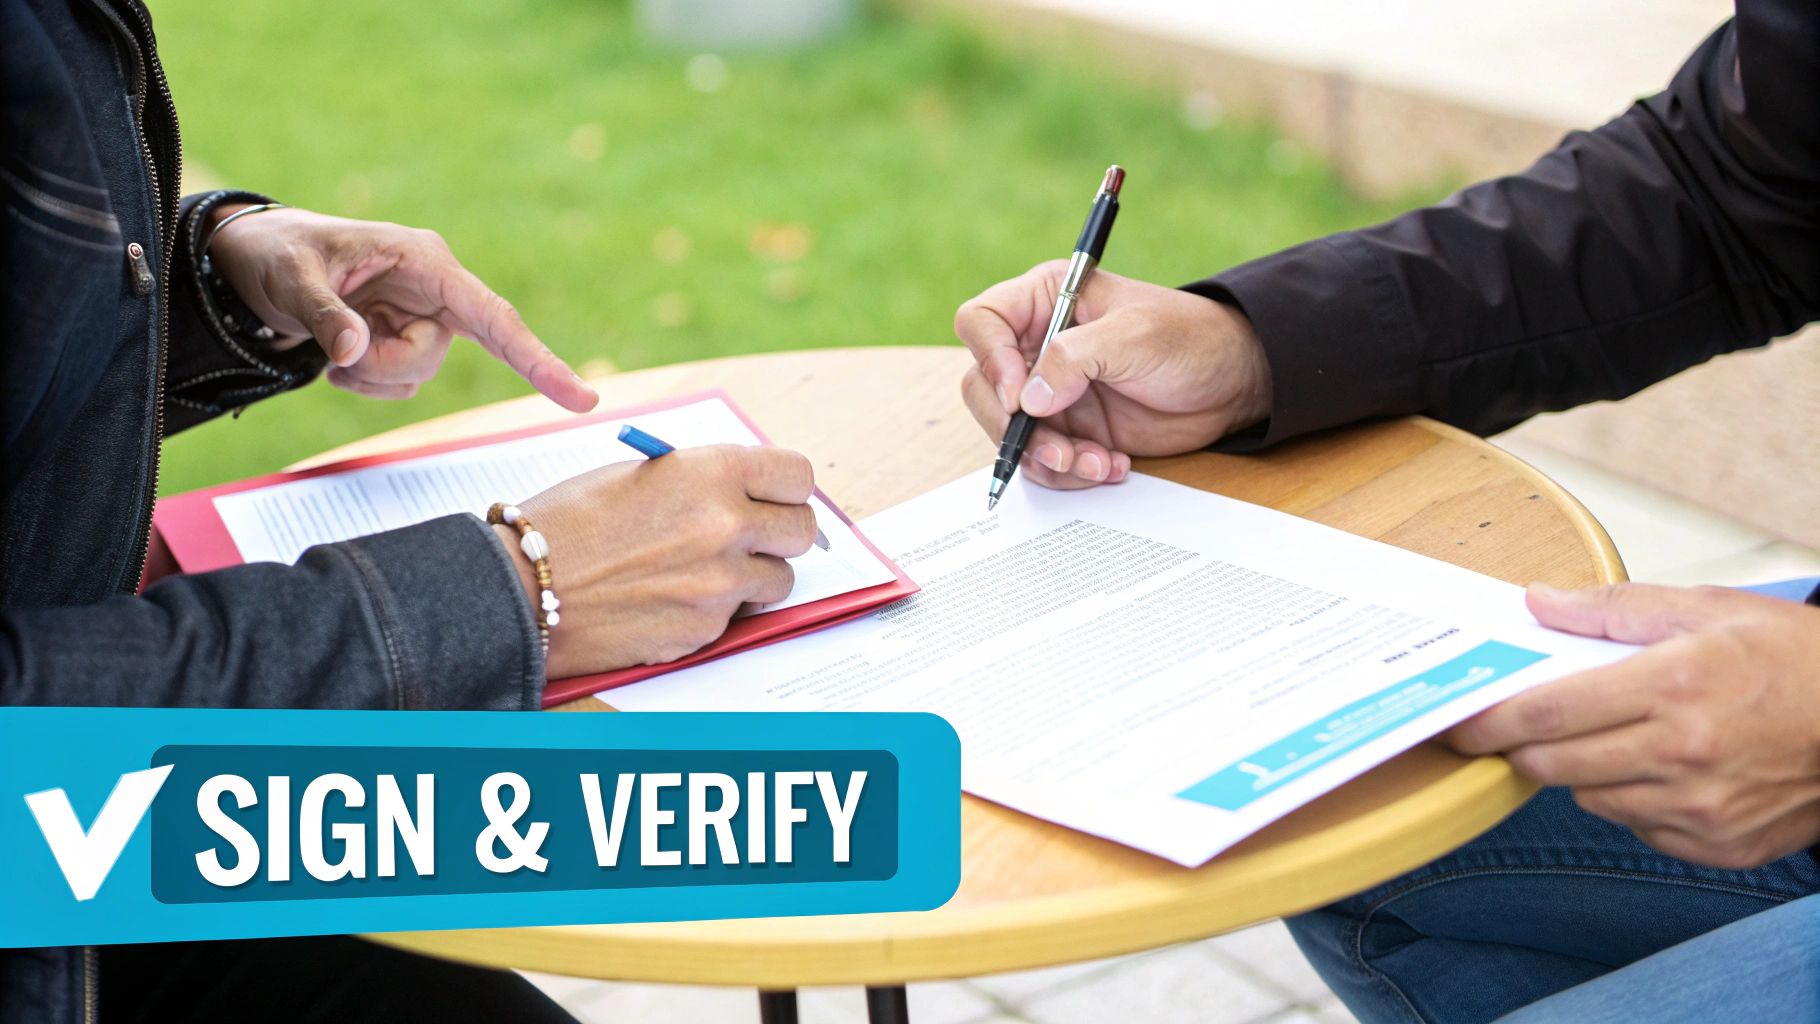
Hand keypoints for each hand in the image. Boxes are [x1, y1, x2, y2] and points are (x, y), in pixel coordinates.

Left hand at [207, 205, 597, 410]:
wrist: (253, 263)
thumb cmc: (276, 254)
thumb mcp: (290, 279)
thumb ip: (325, 316)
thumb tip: (356, 351)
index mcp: (425, 260)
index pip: (494, 318)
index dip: (538, 360)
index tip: (581, 399)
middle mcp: (435, 289)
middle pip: (440, 355)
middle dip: (387, 366)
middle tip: (336, 357)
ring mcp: (422, 316)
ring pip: (420, 374)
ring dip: (372, 376)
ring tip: (332, 351)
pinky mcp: (407, 338)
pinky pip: (403, 383)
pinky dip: (367, 381)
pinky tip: (340, 357)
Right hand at [495, 445, 818, 679]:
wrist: (523, 586)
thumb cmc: (571, 522)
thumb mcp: (643, 474)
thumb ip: (704, 479)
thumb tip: (749, 491)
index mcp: (712, 471)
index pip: (797, 474)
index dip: (788, 488)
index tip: (778, 496)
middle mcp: (727, 524)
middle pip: (802, 530)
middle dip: (781, 533)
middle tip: (755, 536)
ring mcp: (721, 581)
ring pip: (779, 579)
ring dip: (754, 576)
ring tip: (706, 570)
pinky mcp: (708, 627)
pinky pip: (739, 614)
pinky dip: (718, 608)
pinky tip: (675, 596)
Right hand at [954, 260, 1273, 488]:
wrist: (1232, 384)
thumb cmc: (1191, 340)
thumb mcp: (1136, 337)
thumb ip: (1076, 358)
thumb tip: (1027, 399)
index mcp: (1046, 301)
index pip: (982, 321)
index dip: (990, 358)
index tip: (1018, 393)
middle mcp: (1037, 346)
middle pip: (983, 388)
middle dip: (1015, 427)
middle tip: (1057, 449)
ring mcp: (1050, 393)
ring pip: (1010, 433)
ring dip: (1048, 458)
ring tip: (1097, 462)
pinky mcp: (1069, 431)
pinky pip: (1043, 462)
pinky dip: (1072, 473)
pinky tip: (1112, 466)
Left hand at [1444, 582, 1819, 868]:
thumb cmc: (1797, 661)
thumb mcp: (1709, 609)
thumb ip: (1613, 608)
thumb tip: (1539, 603)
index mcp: (1674, 686)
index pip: (1548, 712)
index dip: (1489, 720)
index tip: (1458, 720)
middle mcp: (1683, 755)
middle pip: (1552, 766)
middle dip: (1522, 747)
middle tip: (1516, 727)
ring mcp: (1701, 809)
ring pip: (1591, 800)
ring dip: (1584, 771)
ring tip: (1616, 735)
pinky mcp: (1718, 846)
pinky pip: (1639, 827)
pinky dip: (1634, 801)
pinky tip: (1664, 768)